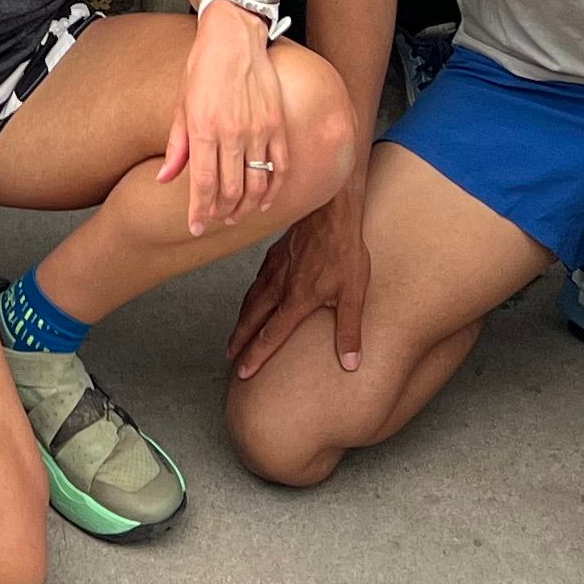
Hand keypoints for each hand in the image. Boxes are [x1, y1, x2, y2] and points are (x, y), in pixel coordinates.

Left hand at [159, 2, 298, 237]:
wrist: (234, 36)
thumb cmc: (202, 69)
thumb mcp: (181, 105)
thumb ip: (177, 146)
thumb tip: (165, 179)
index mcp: (204, 128)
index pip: (203, 184)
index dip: (199, 211)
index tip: (196, 226)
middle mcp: (232, 133)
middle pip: (230, 189)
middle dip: (221, 212)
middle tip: (215, 221)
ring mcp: (258, 129)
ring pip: (256, 183)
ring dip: (246, 206)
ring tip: (236, 215)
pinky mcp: (277, 124)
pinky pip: (279, 166)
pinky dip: (273, 189)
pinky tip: (265, 202)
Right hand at [229, 177, 366, 380]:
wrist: (330, 210)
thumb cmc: (344, 251)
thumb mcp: (354, 294)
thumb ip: (349, 330)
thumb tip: (350, 364)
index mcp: (297, 301)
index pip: (271, 336)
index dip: (256, 356)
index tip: (243, 372)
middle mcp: (279, 287)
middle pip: (253, 319)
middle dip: (240, 340)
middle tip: (229, 355)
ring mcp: (274, 269)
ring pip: (251, 299)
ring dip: (241, 319)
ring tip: (235, 332)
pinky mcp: (275, 253)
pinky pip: (256, 279)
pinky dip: (249, 294)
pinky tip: (252, 296)